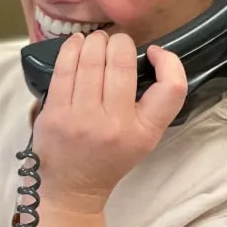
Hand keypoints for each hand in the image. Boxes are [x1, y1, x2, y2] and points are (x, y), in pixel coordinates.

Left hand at [32, 31, 186, 213]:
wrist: (72, 187)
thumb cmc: (109, 158)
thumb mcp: (145, 137)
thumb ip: (152, 103)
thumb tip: (148, 55)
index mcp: (144, 131)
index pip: (172, 88)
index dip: (169, 61)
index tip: (154, 52)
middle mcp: (115, 124)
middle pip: (122, 64)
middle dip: (119, 43)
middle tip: (115, 41)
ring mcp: (81, 119)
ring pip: (91, 62)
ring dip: (95, 42)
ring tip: (96, 39)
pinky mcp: (55, 114)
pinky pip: (64, 71)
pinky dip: (71, 50)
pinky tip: (76, 43)